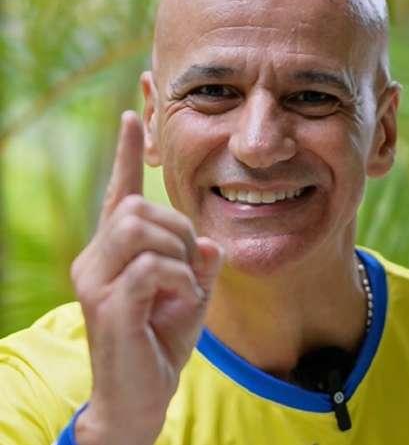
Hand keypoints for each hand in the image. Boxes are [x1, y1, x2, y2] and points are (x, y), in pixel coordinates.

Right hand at [71, 111, 222, 444]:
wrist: (143, 394)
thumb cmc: (162, 339)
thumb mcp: (189, 293)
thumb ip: (198, 263)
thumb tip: (210, 241)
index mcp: (114, 252)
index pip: (119, 195)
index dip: (126, 155)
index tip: (132, 116)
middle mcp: (95, 259)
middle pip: (138, 208)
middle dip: (179, 228)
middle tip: (192, 263)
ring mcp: (96, 281)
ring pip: (141, 228)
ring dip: (178, 251)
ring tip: (185, 284)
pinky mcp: (107, 304)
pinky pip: (152, 266)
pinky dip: (180, 279)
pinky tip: (182, 300)